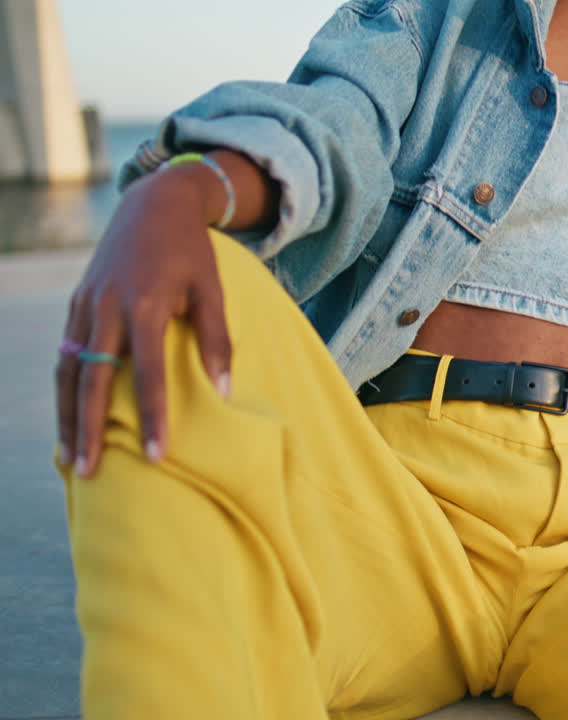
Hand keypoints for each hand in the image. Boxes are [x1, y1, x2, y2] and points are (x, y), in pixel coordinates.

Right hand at [56, 166, 232, 477]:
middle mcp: (107, 308)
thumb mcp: (213, 290)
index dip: (154, 416)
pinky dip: (64, 390)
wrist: (153, 203)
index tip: (157, 455)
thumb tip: (224, 392)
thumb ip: (217, 341)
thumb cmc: (191, 251)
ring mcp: (85, 306)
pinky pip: (65, 356)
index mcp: (146, 305)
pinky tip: (68, 418)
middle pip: (92, 380)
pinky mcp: (76, 304)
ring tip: (72, 457)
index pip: (148, 374)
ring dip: (67, 416)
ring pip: (69, 372)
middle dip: (90, 429)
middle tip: (89, 471)